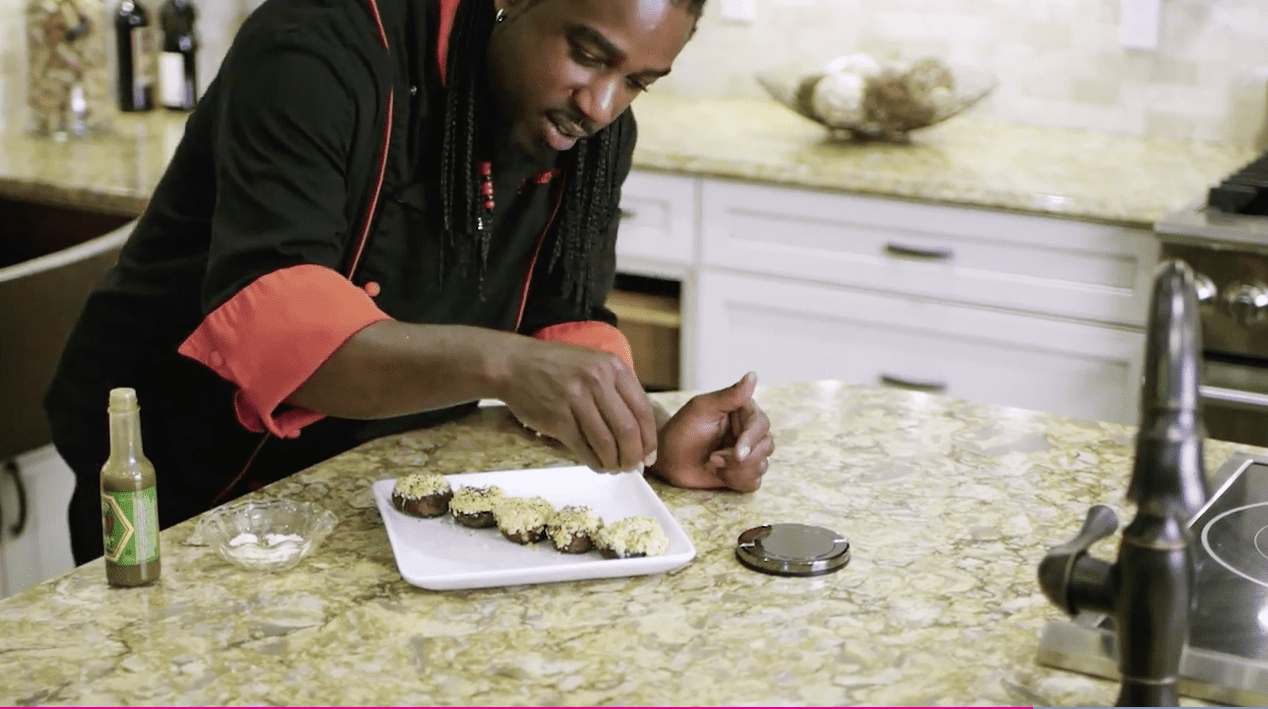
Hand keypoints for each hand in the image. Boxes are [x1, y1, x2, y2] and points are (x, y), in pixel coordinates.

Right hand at [496, 337, 657, 472]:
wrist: (515, 365)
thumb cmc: (558, 367)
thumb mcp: (594, 364)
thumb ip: (617, 389)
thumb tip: (639, 431)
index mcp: (613, 367)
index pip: (642, 410)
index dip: (649, 439)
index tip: (649, 455)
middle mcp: (597, 382)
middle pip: (628, 431)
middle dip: (634, 456)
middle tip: (633, 467)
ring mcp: (576, 400)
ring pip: (607, 444)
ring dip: (614, 463)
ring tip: (614, 468)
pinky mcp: (558, 420)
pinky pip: (584, 449)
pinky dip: (594, 463)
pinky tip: (597, 465)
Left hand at [650, 372, 773, 492]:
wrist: (666, 458)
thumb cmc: (681, 430)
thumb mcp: (702, 409)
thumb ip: (729, 395)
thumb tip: (752, 375)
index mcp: (742, 412)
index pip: (761, 425)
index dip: (752, 440)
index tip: (738, 453)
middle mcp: (749, 432)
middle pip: (766, 447)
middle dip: (739, 459)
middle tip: (713, 459)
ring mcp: (747, 454)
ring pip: (761, 466)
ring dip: (734, 470)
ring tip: (712, 463)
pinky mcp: (741, 473)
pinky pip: (754, 483)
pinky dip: (736, 481)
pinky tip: (719, 474)